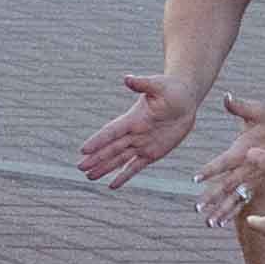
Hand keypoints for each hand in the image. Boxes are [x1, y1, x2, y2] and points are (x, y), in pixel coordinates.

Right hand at [78, 74, 204, 190]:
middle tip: (80, 168)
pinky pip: (135, 167)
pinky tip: (112, 185)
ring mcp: (142, 144)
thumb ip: (142, 84)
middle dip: (96, 158)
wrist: (184, 99)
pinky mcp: (152, 153)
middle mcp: (134, 133)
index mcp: (133, 118)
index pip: (112, 132)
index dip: (98, 141)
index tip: (84, 149)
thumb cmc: (172, 89)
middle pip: (111, 148)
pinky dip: (124, 176)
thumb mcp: (159, 85)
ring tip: (89, 177)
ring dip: (104, 168)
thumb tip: (127, 78)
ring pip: (119, 159)